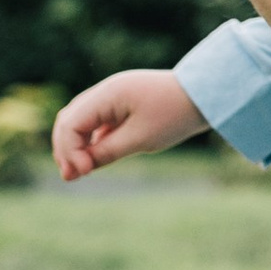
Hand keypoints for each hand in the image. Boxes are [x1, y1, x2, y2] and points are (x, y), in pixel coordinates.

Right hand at [53, 70, 209, 179]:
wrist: (205, 95)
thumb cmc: (174, 114)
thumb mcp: (140, 139)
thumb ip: (105, 153)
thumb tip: (77, 169)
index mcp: (108, 93)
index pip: (71, 123)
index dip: (70, 150)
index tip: (85, 172)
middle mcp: (105, 91)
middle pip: (68, 120)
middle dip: (65, 149)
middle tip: (71, 177)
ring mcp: (111, 96)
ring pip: (78, 121)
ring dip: (74, 145)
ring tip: (77, 173)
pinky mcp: (119, 105)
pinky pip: (94, 123)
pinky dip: (88, 141)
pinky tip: (91, 161)